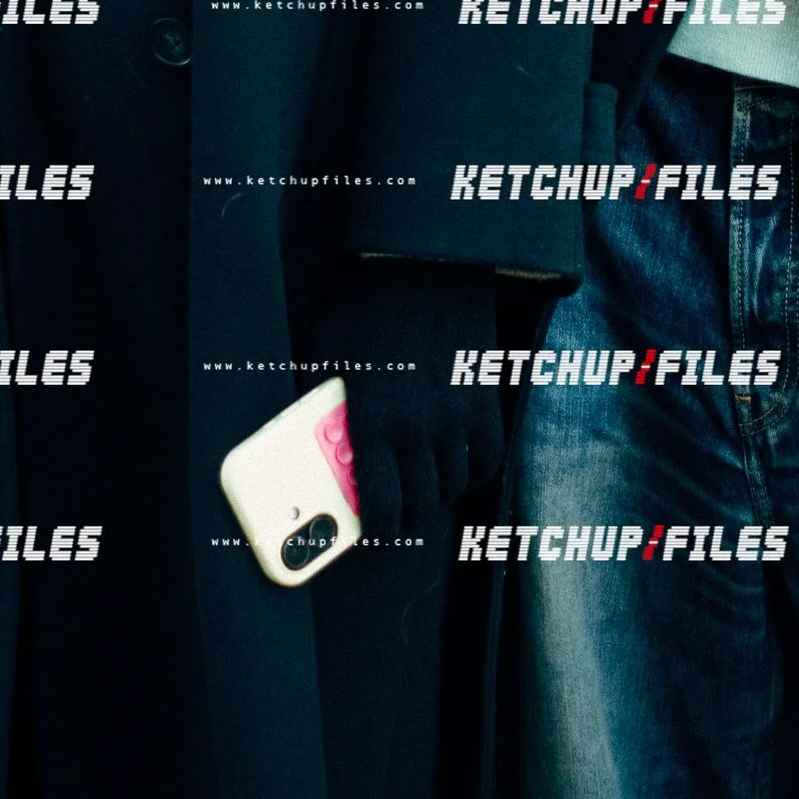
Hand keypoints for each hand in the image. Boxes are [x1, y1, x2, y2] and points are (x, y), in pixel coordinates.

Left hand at [307, 261, 505, 541]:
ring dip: (435, 494)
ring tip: (419, 487)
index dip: (376, 530)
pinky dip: (472, 472)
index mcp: (374, 422)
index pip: (381, 506)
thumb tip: (312, 444)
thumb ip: (326, 405)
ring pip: (453, 486)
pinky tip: (455, 466)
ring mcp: (458, 417)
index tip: (370, 532)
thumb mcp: (328, 356)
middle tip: (392, 513)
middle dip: (404, 516)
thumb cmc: (366, 308)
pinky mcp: (485, 401)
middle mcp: (420, 429)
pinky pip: (487, 460)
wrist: (423, 265)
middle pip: (420, 504)